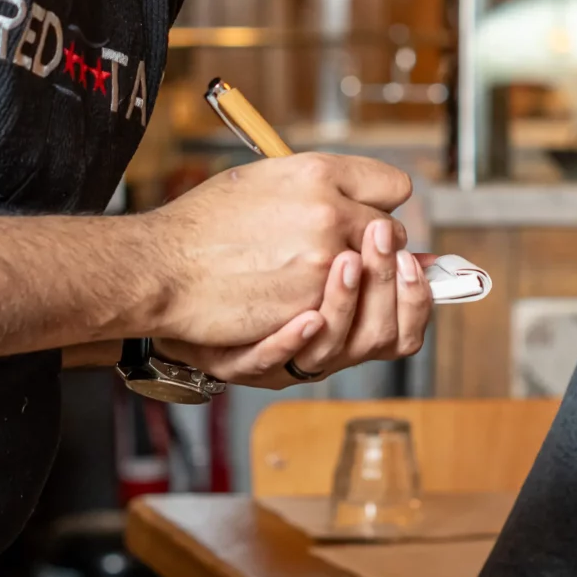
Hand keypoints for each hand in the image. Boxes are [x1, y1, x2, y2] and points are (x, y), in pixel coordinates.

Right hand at [138, 152, 421, 374]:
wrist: (162, 268)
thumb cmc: (203, 225)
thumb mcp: (261, 178)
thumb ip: (315, 184)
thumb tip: (352, 195)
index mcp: (317, 173)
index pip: (392, 185)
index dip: (381, 203)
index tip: (370, 216)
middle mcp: (328, 211)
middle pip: (389, 234)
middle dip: (374, 246)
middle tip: (349, 254)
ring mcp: (324, 261)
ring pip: (374, 278)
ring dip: (358, 282)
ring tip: (328, 282)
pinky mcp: (311, 304)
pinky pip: (346, 310)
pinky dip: (332, 310)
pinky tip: (309, 305)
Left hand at [157, 218, 433, 389]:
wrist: (162, 278)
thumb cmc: (232, 254)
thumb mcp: (295, 235)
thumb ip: (345, 233)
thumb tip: (395, 214)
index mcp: (341, 321)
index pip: (403, 329)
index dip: (415, 295)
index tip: (412, 253)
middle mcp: (317, 345)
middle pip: (379, 338)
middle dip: (388, 290)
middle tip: (385, 240)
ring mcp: (280, 355)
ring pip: (331, 350)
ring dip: (346, 306)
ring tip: (346, 263)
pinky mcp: (239, 360)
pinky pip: (269, 361)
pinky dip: (291, 341)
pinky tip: (306, 316)